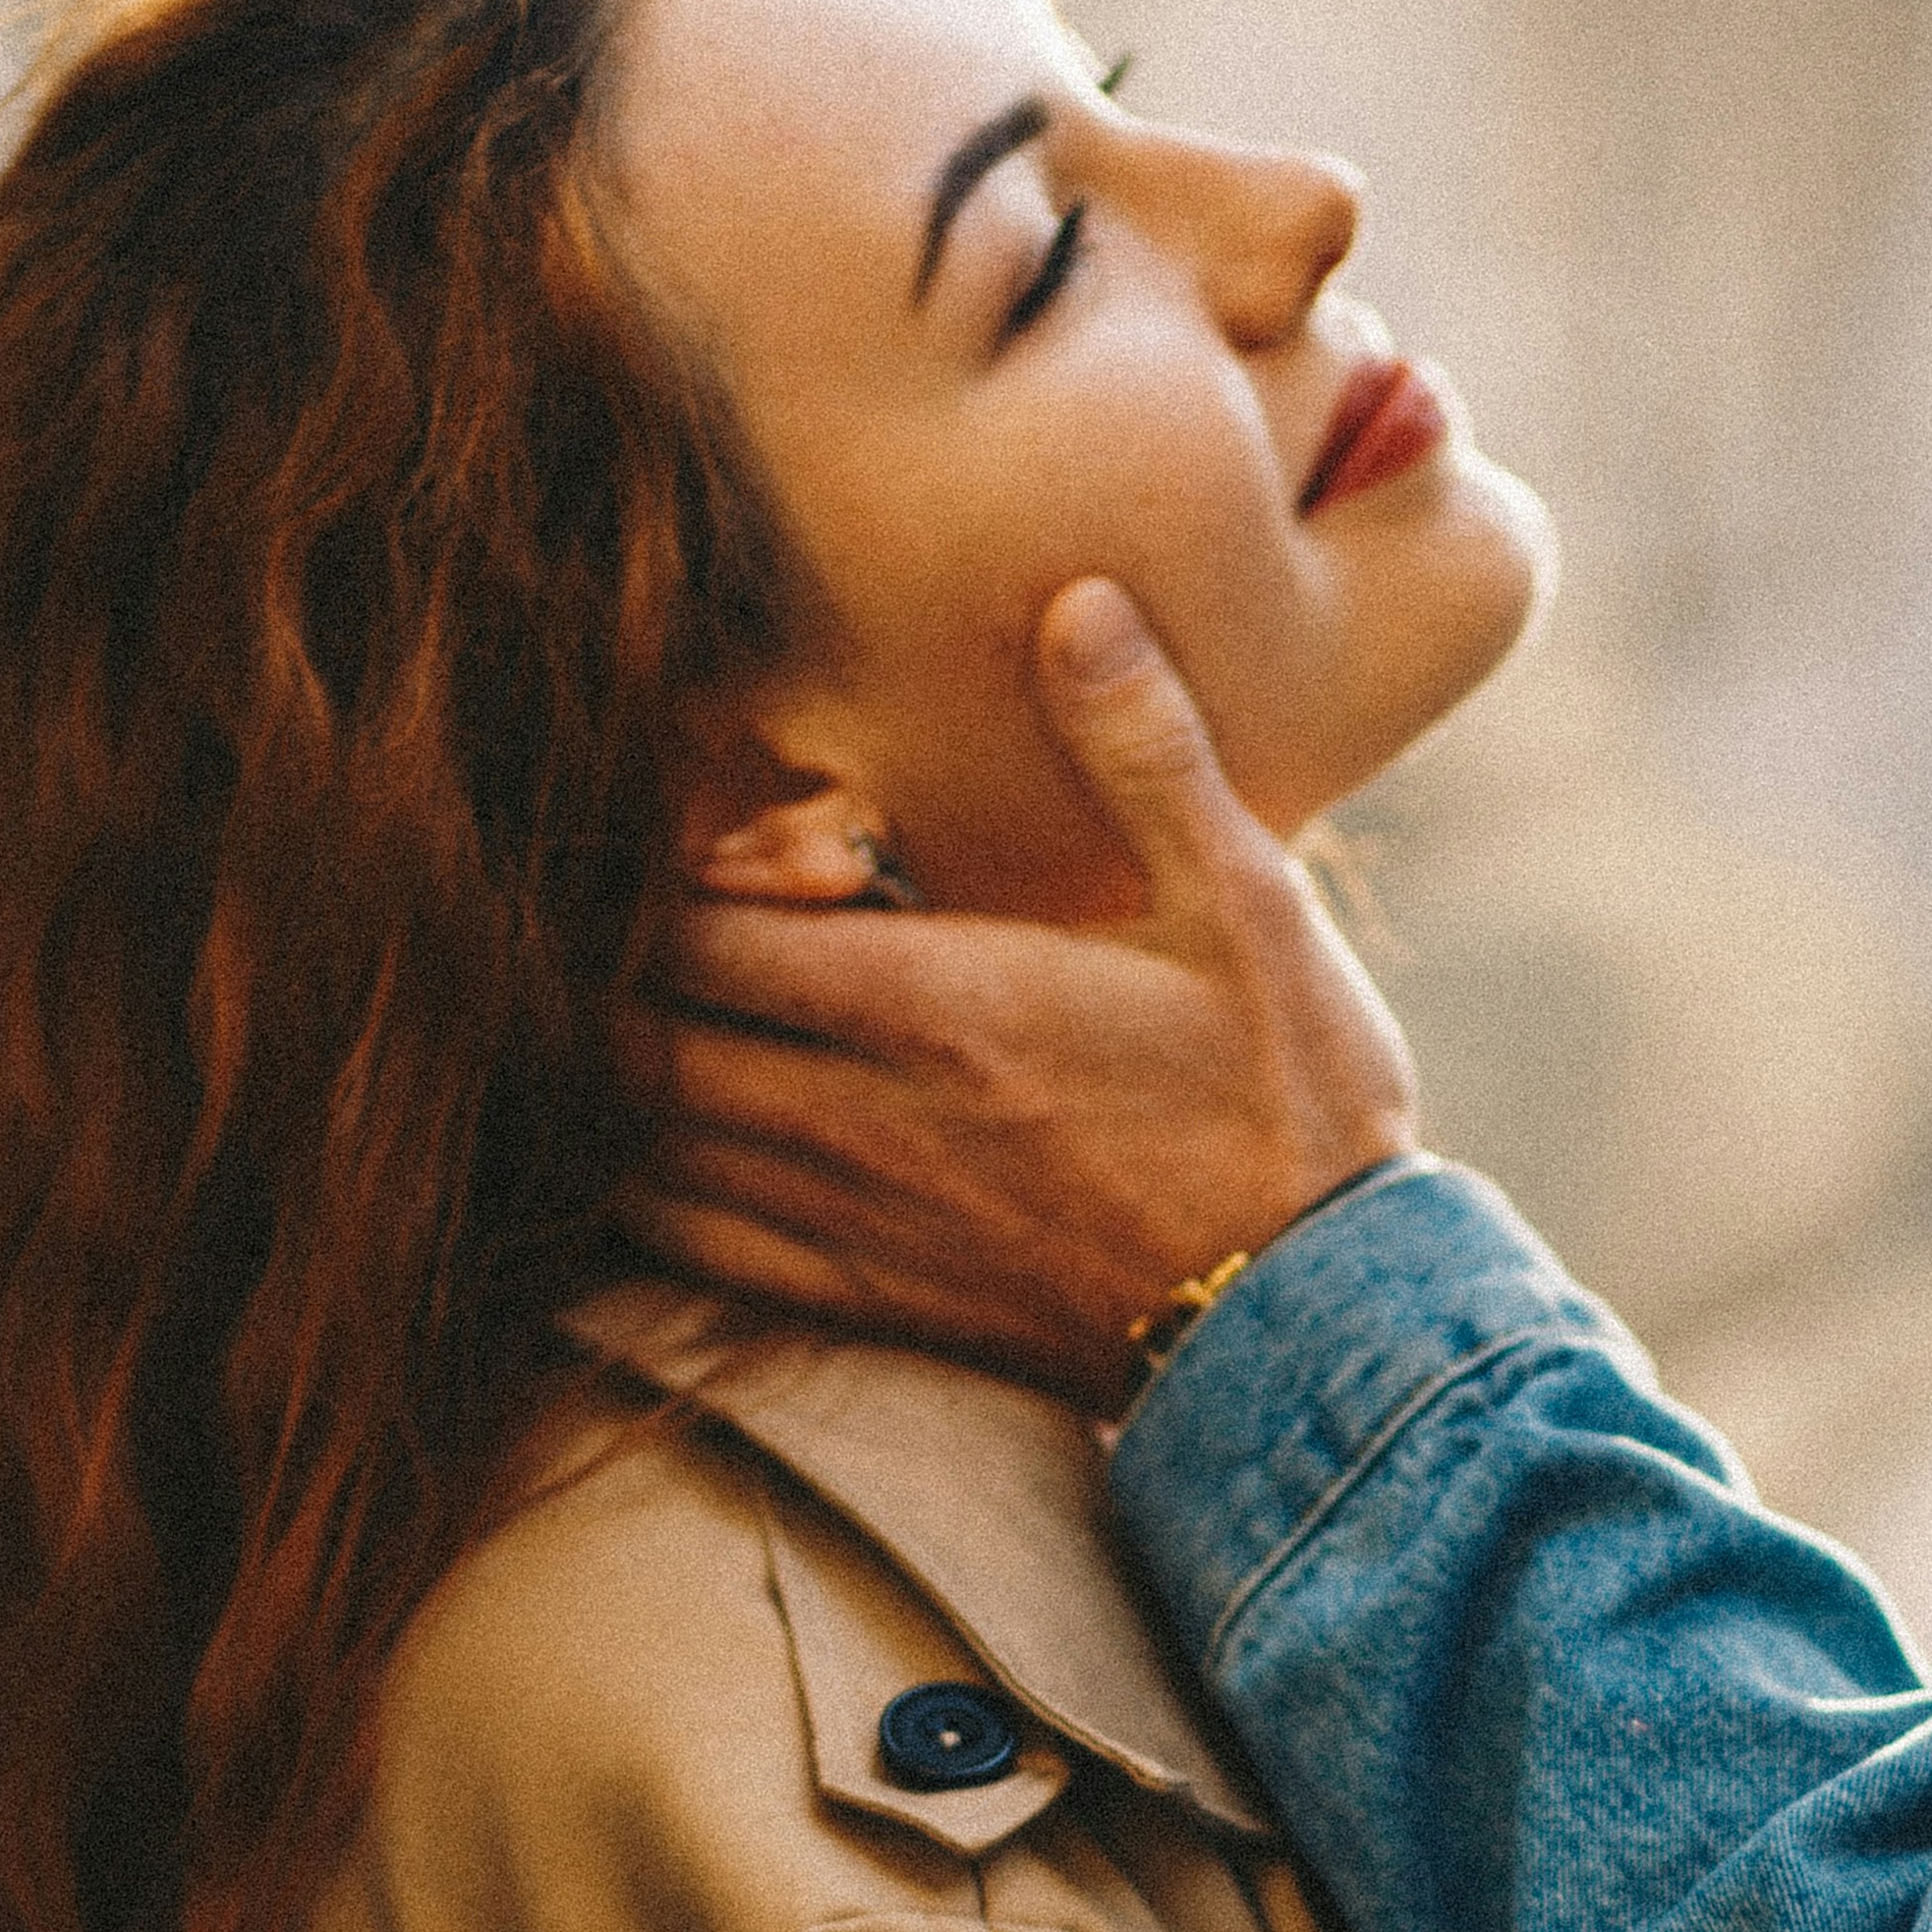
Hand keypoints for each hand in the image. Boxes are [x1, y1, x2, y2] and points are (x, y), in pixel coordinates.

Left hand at [615, 582, 1424, 1407]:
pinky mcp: (867, 1302)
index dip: (655, 875)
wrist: (1322, 1329)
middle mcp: (859, 1117)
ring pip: (638, 1143)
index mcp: (930, 1003)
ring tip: (636, 1013)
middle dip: (609, 972)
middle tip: (640, 922)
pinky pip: (686, 1247)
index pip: (695, 927)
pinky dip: (636, 1187)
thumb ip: (1145, 752)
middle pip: (634, 1035)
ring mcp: (851, 1221)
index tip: (693, 841)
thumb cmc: (1293, 1107)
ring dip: (613, 1075)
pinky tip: (650, 1142)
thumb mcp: (1249, 905)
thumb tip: (1080, 602)